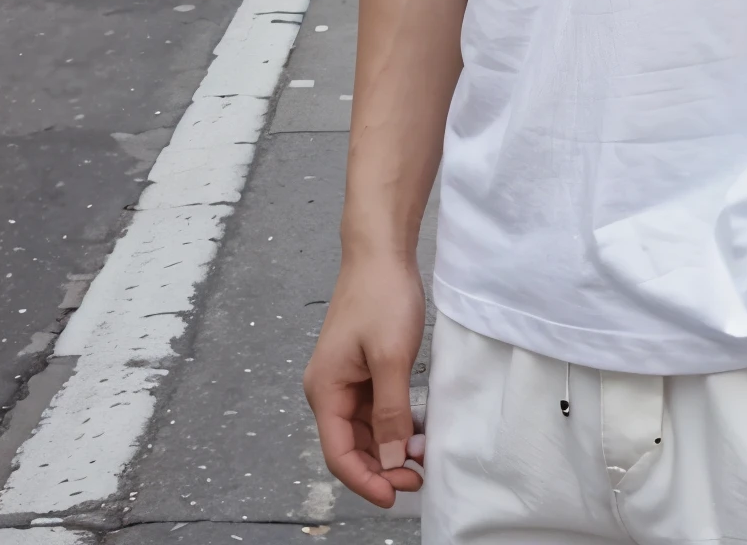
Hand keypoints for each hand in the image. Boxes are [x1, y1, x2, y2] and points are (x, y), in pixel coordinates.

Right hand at [304, 251, 427, 507]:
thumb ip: (390, 413)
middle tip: (417, 477)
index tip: (395, 496)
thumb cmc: (382, 297)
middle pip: (350, 446)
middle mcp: (329, 389)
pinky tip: (415, 430)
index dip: (365, 480)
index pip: (339, 454)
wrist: (381, 251)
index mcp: (325, 390)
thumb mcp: (390, 358)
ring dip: (388, 448)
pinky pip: (374, 409)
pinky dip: (393, 424)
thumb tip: (389, 461)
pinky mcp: (362, 368)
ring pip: (364, 430)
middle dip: (381, 467)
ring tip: (420, 456)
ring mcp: (346, 379)